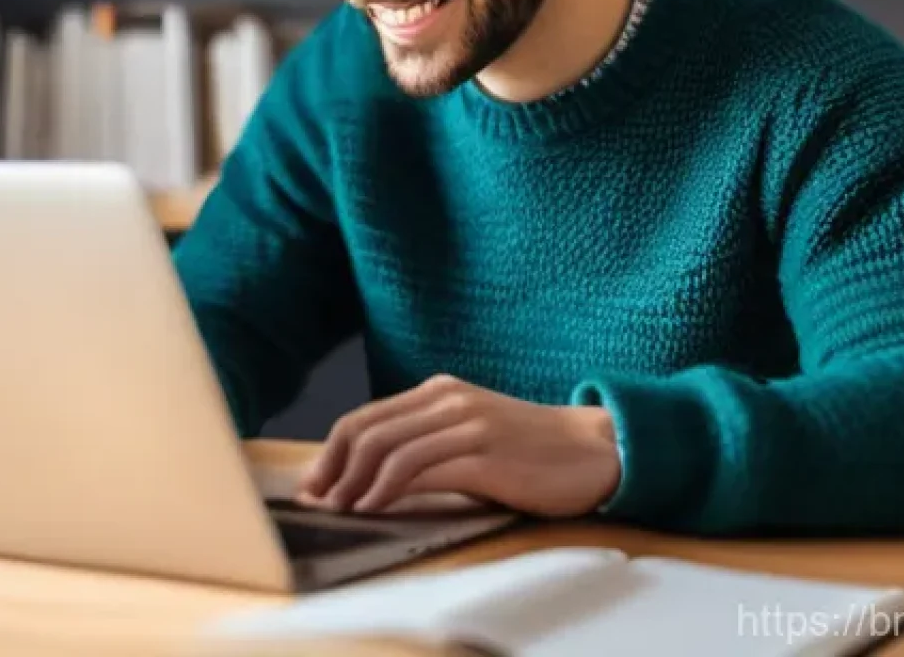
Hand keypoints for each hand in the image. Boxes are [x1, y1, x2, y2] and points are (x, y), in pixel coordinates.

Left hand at [294, 374, 620, 516]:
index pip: (365, 417)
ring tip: (340, 511)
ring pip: (387, 447)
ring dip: (354, 483)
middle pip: (366, 429)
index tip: (314, 485)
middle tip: (317, 502)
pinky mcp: (484, 455)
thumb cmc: (526, 449)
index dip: (330, 452)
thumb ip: (427, 443)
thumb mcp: (469, 433)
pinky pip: (422, 469)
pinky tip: (376, 508)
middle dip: (332, 468)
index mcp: (439, 392)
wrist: (590, 449)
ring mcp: (466, 425)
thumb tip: (369, 476)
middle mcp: (447, 401)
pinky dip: (388, 490)